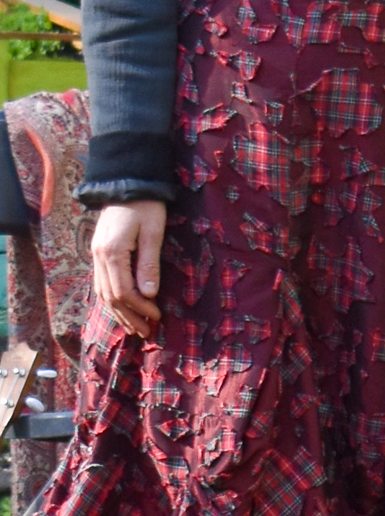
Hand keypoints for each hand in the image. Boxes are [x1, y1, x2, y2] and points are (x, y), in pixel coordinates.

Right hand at [91, 201, 165, 339]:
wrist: (128, 182)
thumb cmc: (146, 205)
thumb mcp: (153, 232)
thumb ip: (149, 262)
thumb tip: (149, 293)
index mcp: (112, 252)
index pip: (123, 292)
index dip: (140, 308)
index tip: (157, 317)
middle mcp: (99, 257)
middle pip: (111, 297)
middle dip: (129, 317)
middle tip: (147, 332)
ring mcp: (96, 255)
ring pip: (104, 293)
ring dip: (119, 312)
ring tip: (135, 327)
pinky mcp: (100, 252)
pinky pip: (103, 283)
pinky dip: (112, 299)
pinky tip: (122, 309)